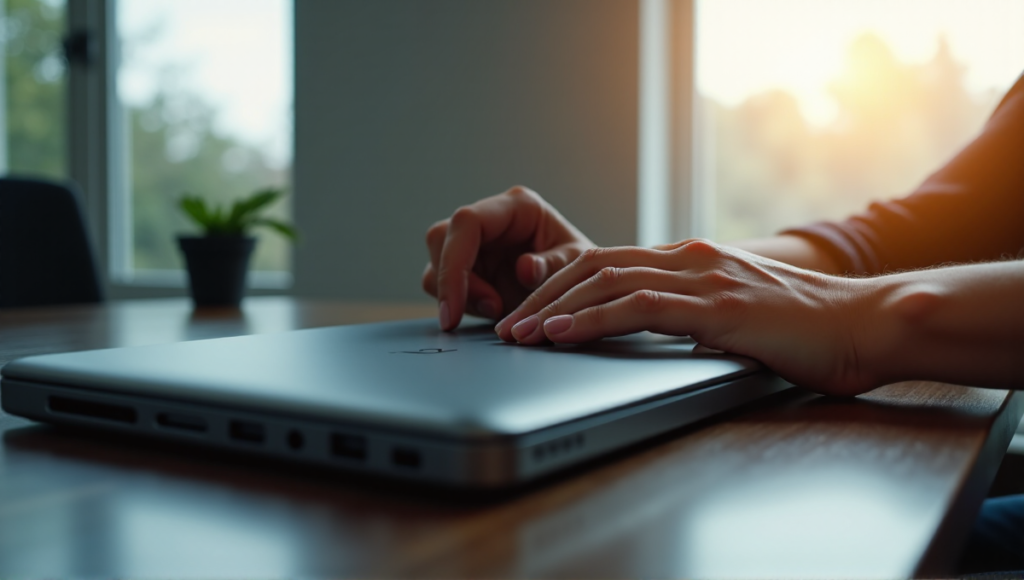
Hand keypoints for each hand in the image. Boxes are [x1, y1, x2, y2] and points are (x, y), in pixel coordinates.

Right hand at [423, 186, 594, 329]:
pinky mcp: (470, 266)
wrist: (585, 291)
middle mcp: (491, 219)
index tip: (454, 307)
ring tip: (499, 311)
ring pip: (437, 264)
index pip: (467, 222)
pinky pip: (444, 283)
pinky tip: (493, 311)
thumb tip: (525, 268)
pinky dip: (461, 303)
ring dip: (459, 295)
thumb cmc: (585, 272)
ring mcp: (477, 243)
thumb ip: (554, 267)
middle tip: (491, 310)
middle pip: (441, 239)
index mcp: (518, 207)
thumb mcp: (579, 270)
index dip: (453, 263)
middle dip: (453, 282)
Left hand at [494, 239, 878, 395]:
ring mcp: (704, 277)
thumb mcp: (734, 317)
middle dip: (543, 296)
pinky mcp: (719, 306)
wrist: (866, 324)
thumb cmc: (805, 329)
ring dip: (555, 308)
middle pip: (595, 266)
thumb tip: (658, 334)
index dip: (561, 286)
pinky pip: (641, 306)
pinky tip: (563, 332)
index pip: (608, 263)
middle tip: (507, 326)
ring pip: (608, 280)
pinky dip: (594, 319)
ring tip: (519, 333)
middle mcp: (691, 258)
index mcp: (692, 260)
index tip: (528, 313)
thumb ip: (693, 316)